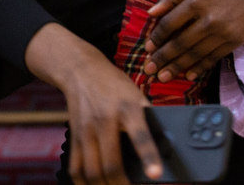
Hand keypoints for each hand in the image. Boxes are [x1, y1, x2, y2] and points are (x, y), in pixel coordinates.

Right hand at [25, 24, 162, 183]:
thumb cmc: (115, 86)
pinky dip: (83, 184)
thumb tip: (169, 147)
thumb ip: (149, 120)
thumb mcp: (137, 96)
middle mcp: (104, 120)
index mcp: (128, 108)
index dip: (149, 157)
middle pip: (110, 164)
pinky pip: (76, 167)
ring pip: (92, 171)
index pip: (139, 135)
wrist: (80, 70)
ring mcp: (86, 130)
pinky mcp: (74, 136)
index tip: (156, 175)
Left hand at [143, 0, 243, 82]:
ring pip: (196, 54)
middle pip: (181, 43)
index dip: (157, 38)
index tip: (146, 49)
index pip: (170, 24)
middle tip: (148, 70)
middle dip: (163, 58)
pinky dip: (201, 67)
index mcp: (196, 2)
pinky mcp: (237, 41)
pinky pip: (214, 57)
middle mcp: (209, 19)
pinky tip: (189, 75)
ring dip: (178, 67)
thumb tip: (151, 12)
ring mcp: (224, 32)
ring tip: (163, 77)